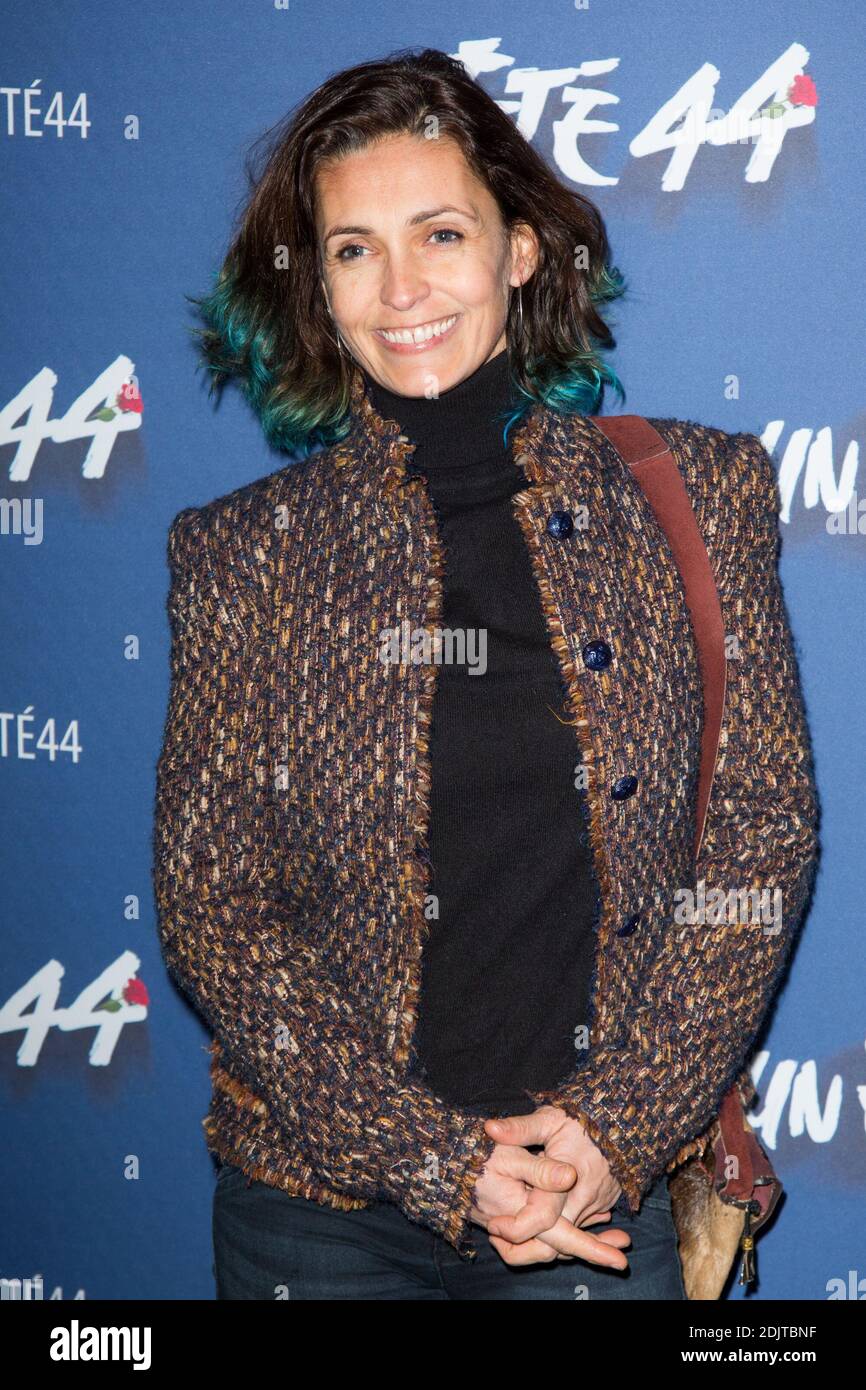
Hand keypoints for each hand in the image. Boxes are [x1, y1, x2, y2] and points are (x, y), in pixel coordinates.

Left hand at [470, 1106, 629, 1269]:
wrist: (625, 1122)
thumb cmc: (584, 1119)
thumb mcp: (550, 1118)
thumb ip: (520, 1128)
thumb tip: (490, 1128)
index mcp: (566, 1179)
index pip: (541, 1218)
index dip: (515, 1228)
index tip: (494, 1225)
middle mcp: (582, 1199)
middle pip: (554, 1241)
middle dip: (524, 1247)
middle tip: (495, 1238)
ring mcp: (596, 1205)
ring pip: (567, 1237)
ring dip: (541, 1238)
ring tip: (509, 1230)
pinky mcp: (604, 1204)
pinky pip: (580, 1225)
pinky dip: (560, 1228)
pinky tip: (539, 1223)